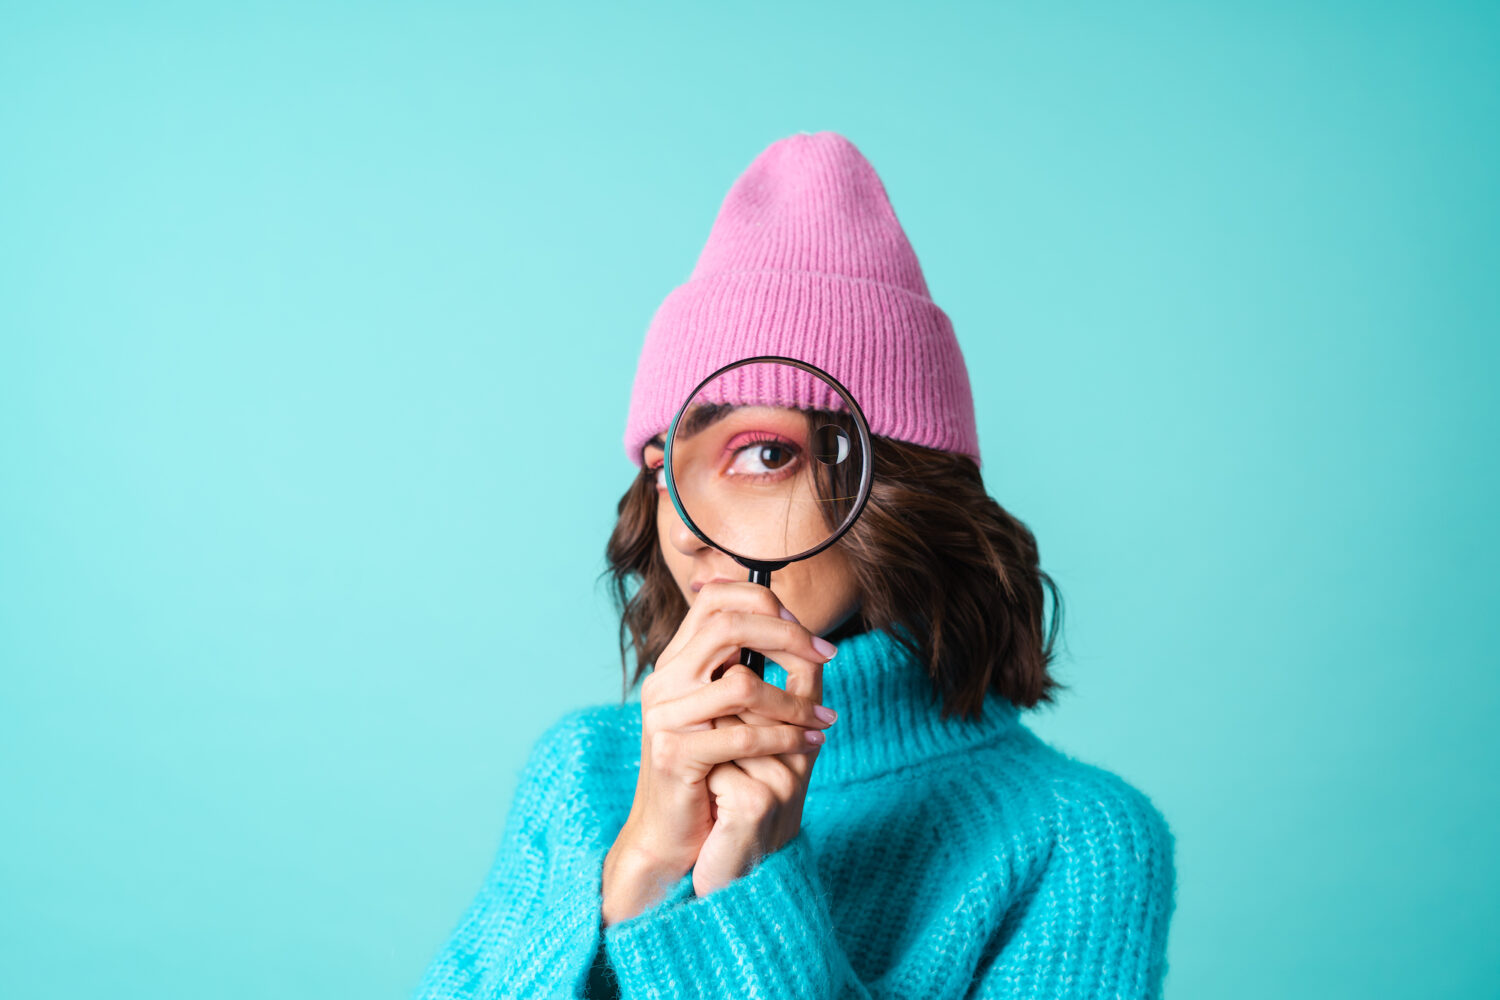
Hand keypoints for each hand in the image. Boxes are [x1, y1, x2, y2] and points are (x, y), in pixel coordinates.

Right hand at [602, 582, 836, 924]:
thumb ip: (740, 669)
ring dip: (793, 700)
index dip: (763, 600)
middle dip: (787, 636)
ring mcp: (665, 717)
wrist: (669, 834)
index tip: (804, 626)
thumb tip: (791, 627)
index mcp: (675, 662)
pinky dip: (785, 738)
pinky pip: (744, 737)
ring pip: (742, 684)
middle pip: (728, 627)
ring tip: (822, 718)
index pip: (714, 599)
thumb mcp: (723, 712)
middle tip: (828, 654)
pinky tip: (810, 744)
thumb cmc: (706, 770)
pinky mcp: (675, 755)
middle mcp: (664, 680)